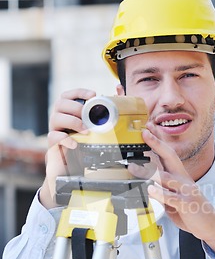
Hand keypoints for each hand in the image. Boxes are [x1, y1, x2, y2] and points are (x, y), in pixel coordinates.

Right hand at [39, 88, 95, 208]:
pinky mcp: (52, 144)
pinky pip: (53, 137)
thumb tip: (118, 92)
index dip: (80, 92)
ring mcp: (54, 130)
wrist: (73, 166)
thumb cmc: (86, 143)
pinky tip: (75, 143)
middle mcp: (59, 118)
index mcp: (68, 111)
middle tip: (88, 116)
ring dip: (72, 122)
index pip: (68, 95)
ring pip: (56, 117)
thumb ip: (104, 111)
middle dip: (76, 107)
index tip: (93, 94)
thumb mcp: (95, 127)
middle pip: (60, 103)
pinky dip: (65, 139)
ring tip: (86, 130)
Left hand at [129, 126, 214, 258]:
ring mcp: (185, 190)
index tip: (147, 130)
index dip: (157, 141)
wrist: (209, 225)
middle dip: (157, 144)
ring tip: (133, 168)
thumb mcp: (173, 197)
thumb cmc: (190, 209)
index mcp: (179, 176)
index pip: (167, 154)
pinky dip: (160, 193)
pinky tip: (150, 189)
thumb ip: (160, 189)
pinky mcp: (186, 203)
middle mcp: (183, 179)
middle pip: (170, 157)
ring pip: (166, 177)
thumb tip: (145, 182)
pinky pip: (171, 197)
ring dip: (149, 171)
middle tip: (144, 133)